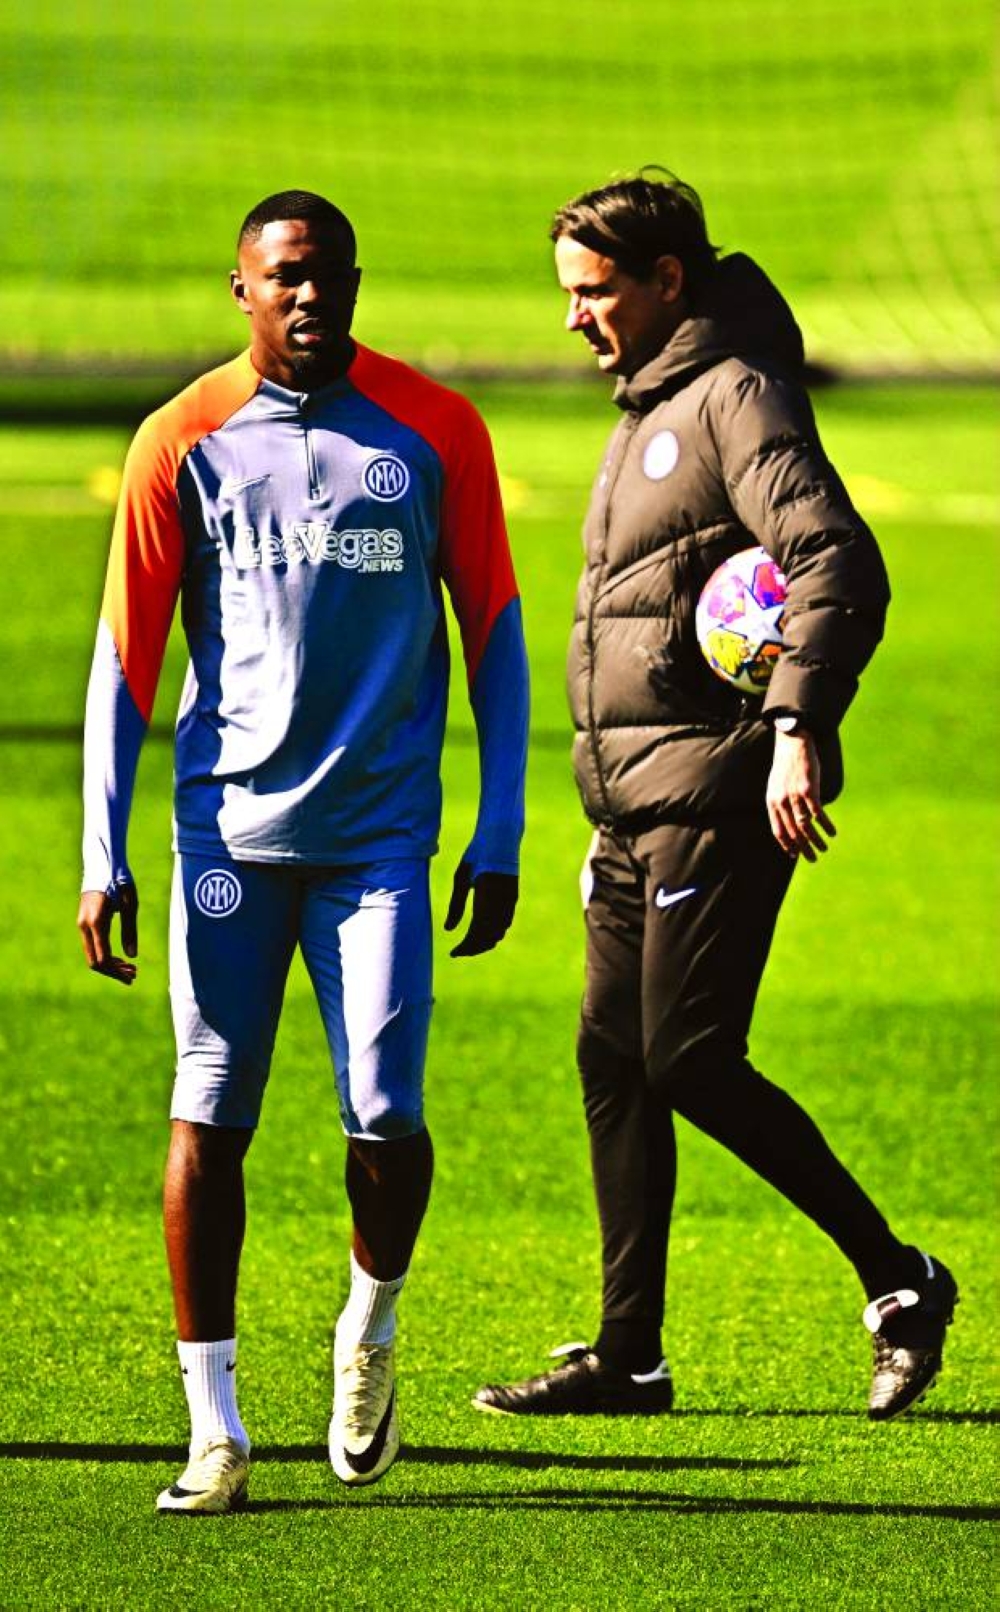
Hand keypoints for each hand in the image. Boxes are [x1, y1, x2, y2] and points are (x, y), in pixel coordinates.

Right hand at [77, 882, 138, 983]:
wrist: (103, 864)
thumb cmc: (120, 882)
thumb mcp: (130, 906)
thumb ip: (130, 931)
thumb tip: (132, 956)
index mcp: (96, 922)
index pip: (103, 958)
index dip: (117, 971)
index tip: (133, 975)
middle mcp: (85, 925)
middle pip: (95, 961)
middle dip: (114, 972)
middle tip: (133, 975)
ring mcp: (82, 924)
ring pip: (92, 955)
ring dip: (110, 965)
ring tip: (130, 969)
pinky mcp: (84, 922)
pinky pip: (92, 946)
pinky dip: (105, 955)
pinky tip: (119, 958)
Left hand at [444, 862, 518, 956]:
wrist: (501, 838)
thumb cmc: (476, 855)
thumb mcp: (460, 879)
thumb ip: (456, 906)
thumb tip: (448, 930)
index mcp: (485, 899)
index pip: (477, 934)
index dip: (466, 948)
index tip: (453, 953)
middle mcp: (501, 904)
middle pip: (489, 938)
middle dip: (474, 948)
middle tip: (459, 951)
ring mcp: (510, 901)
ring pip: (499, 932)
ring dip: (485, 942)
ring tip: (469, 943)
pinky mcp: (514, 898)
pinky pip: (505, 923)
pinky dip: (494, 932)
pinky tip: (483, 930)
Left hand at [766, 732, 836, 862]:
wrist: (792, 743)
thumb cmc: (786, 765)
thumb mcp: (775, 786)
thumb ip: (780, 803)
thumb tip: (790, 821)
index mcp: (772, 802)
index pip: (778, 831)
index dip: (787, 845)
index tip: (795, 855)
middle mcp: (781, 801)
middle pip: (792, 832)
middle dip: (803, 848)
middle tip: (812, 858)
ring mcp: (794, 796)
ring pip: (805, 826)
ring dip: (816, 840)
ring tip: (824, 848)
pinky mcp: (809, 790)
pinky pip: (818, 813)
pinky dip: (826, 825)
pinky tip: (832, 832)